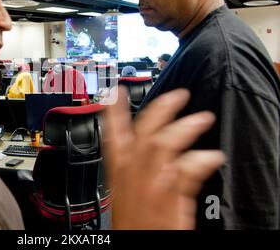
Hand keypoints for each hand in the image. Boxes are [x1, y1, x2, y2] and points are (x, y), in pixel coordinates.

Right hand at [104, 87, 224, 229]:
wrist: (138, 242)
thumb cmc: (134, 220)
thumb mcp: (126, 189)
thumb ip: (135, 166)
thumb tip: (146, 147)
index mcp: (118, 170)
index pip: (112, 134)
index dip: (114, 110)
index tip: (119, 90)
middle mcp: (133, 172)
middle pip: (144, 131)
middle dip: (161, 108)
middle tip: (178, 95)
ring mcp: (151, 181)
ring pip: (164, 144)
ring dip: (185, 127)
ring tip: (203, 119)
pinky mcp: (169, 195)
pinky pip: (187, 170)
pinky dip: (202, 159)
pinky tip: (214, 156)